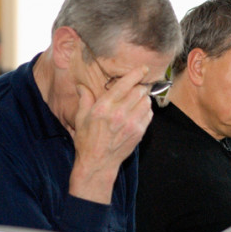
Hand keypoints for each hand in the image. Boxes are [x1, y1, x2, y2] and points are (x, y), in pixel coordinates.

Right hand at [69, 66, 152, 203]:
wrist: (98, 163)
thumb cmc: (87, 140)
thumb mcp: (81, 118)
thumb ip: (84, 99)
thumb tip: (81, 86)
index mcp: (104, 107)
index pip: (125, 84)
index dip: (137, 74)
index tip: (143, 69)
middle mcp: (119, 113)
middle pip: (139, 91)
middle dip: (139, 86)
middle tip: (137, 87)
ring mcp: (131, 123)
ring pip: (146, 101)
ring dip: (143, 98)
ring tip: (137, 100)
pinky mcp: (139, 132)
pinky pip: (149, 114)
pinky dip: (146, 110)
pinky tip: (139, 112)